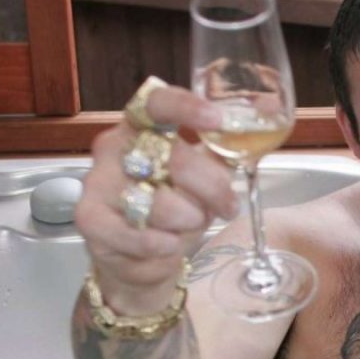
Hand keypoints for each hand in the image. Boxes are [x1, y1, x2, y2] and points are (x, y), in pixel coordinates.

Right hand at [75, 83, 237, 313]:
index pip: (157, 103)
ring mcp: (98, 181)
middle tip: (226, 206)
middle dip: (213, 188)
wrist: (143, 255)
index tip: (217, 120)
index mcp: (143, 126)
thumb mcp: (207, 173)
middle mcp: (115, 147)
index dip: (187, 108)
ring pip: (160, 202)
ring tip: (190, 224)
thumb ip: (229, 146)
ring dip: (189, 220)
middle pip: (176, 160)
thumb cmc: (177, 204)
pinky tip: (169, 244)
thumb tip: (269, 110)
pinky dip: (163, 243)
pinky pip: (137, 234)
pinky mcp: (90, 218)